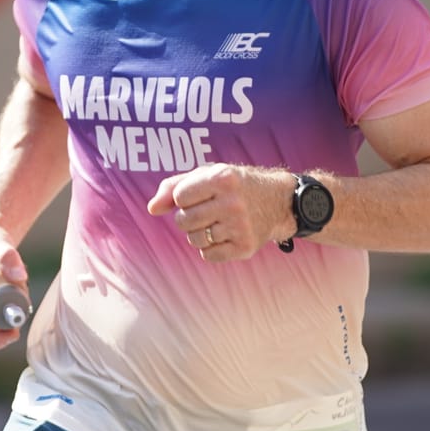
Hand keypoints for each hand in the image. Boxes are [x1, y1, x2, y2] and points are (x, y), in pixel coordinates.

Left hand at [147, 164, 291, 262]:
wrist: (278, 201)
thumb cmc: (234, 186)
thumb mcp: (207, 175)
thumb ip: (174, 186)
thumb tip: (152, 209)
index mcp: (223, 178)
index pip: (179, 197)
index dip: (184, 198)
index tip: (199, 195)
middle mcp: (233, 203)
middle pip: (183, 221)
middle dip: (188, 218)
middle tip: (206, 211)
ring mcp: (240, 227)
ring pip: (194, 240)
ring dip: (198, 234)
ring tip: (216, 223)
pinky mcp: (245, 247)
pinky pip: (208, 255)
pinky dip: (211, 248)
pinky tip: (225, 235)